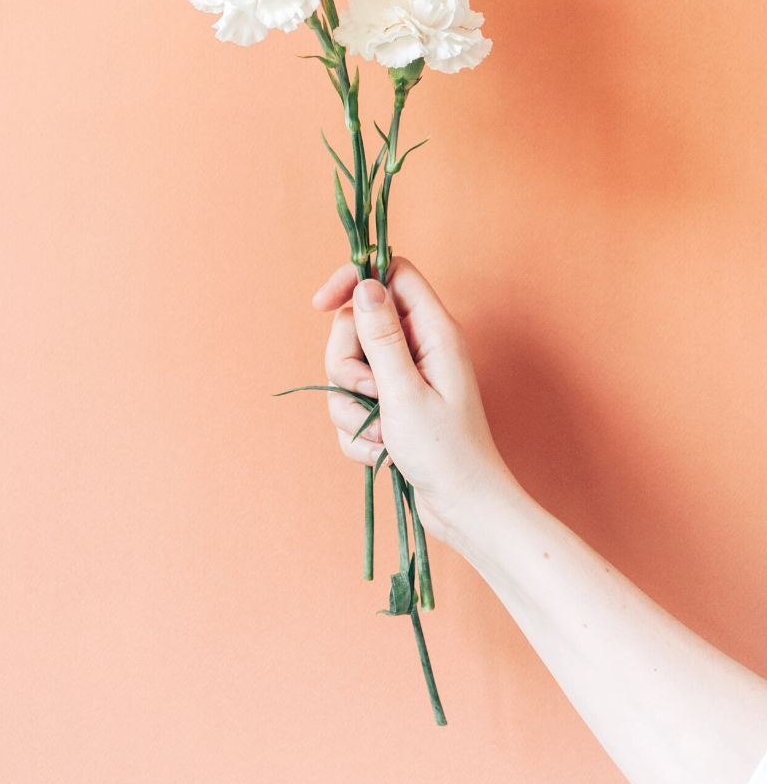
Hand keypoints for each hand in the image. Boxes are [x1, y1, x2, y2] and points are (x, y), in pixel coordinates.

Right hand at [312, 256, 520, 545]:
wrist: (462, 508)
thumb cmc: (446, 452)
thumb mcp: (405, 392)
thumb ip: (381, 336)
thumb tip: (365, 285)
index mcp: (432, 332)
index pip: (390, 275)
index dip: (354, 279)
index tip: (321, 304)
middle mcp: (417, 348)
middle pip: (356, 326)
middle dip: (348, 366)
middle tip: (373, 395)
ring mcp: (402, 379)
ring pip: (346, 371)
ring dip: (353, 408)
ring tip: (382, 435)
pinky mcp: (390, 408)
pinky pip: (350, 406)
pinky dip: (358, 432)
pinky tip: (384, 453)